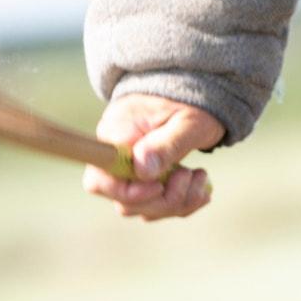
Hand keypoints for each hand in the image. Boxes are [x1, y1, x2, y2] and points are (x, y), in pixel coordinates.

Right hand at [82, 94, 225, 220]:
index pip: (99, 181)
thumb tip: (141, 170)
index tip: (159, 184)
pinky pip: (159, 206)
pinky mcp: (147, 181)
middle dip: (165, 200)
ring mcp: (131, 172)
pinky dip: (184, 203)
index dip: (128, 194)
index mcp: (116, 137)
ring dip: (179, 202)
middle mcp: (116, 158)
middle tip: (190, 174)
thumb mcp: (186, 121)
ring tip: (200, 176)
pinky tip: (201, 187)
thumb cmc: (189, 101)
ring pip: (145, 209)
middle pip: (125, 203)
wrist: (193, 91)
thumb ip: (165, 145)